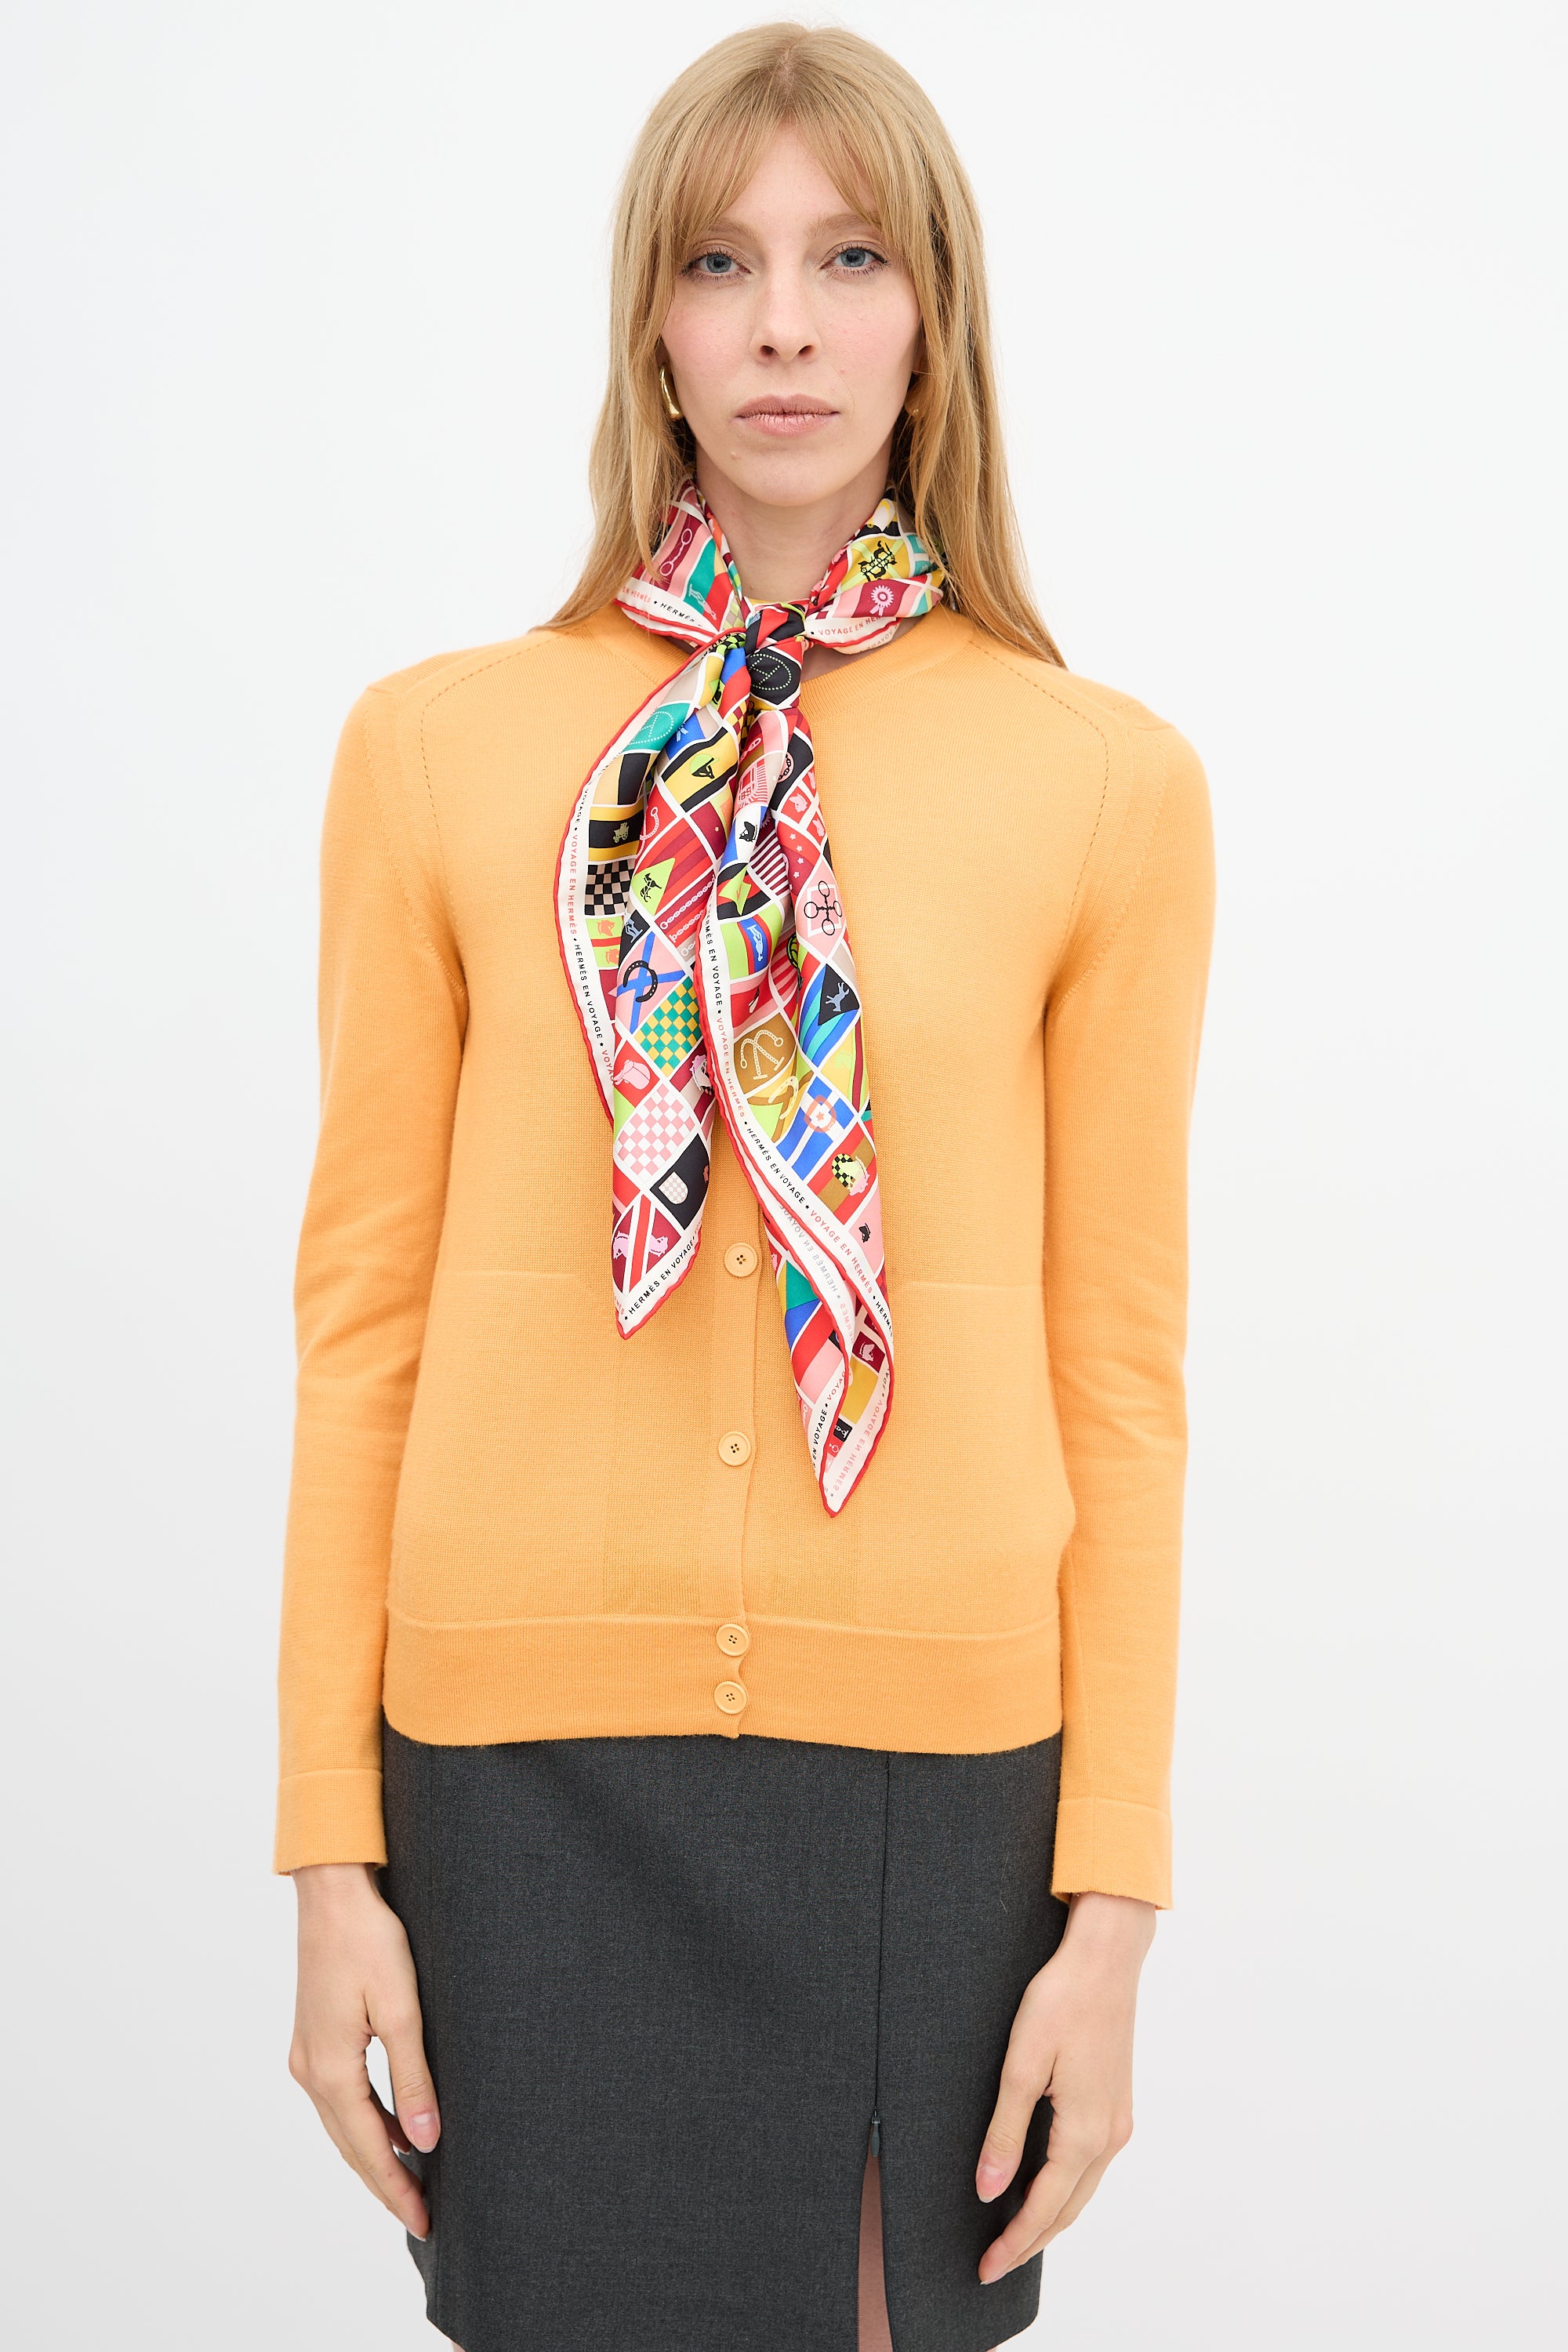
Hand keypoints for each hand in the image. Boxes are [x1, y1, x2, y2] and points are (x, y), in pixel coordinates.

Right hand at [288, 1862, 439, 2238]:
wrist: (331, 1892)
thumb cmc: (369, 1940)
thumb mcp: (402, 2010)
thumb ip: (413, 2080)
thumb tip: (424, 2143)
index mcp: (330, 2070)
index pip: (368, 2149)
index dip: (396, 2188)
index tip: (424, 2221)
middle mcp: (308, 2071)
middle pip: (350, 2146)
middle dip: (385, 2184)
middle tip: (421, 2218)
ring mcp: (306, 2055)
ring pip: (342, 2125)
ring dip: (373, 2156)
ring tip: (410, 2184)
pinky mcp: (313, 2037)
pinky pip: (340, 2099)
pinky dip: (365, 2122)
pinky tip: (392, 2129)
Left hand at [975, 1890, 1154, 2280]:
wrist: (1106, 1958)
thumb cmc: (1061, 2001)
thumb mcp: (1022, 2065)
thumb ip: (1006, 2132)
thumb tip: (989, 2190)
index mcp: (1084, 2131)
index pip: (1044, 2207)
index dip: (1013, 2241)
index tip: (984, 2267)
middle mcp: (1109, 2135)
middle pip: (1067, 2209)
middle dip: (1031, 2241)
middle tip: (993, 2265)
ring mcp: (1118, 2121)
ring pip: (1082, 2190)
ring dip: (1050, 2218)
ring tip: (1015, 2237)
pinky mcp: (1117, 2104)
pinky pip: (1091, 2166)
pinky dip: (1066, 2189)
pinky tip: (1046, 2187)